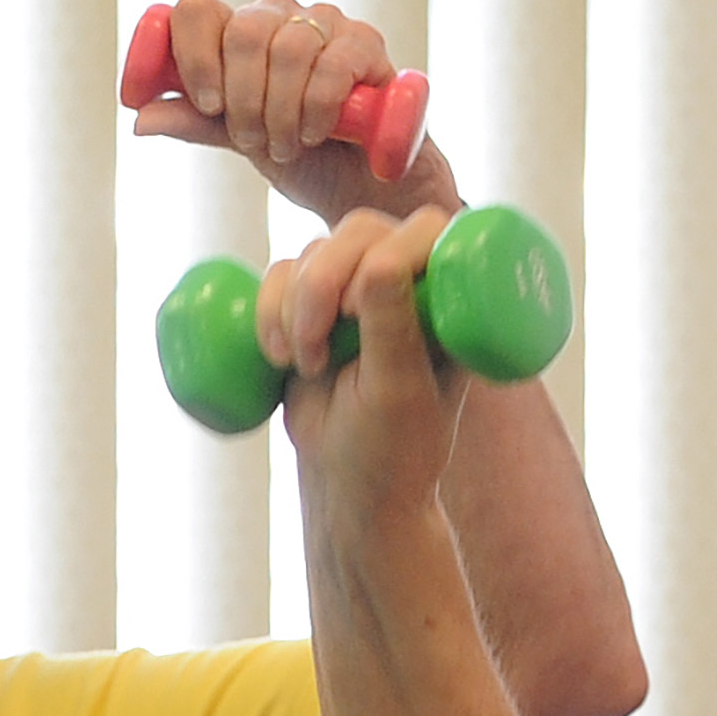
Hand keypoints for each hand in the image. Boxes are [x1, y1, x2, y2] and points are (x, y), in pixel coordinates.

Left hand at [133, 0, 459, 227]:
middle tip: (251, 139)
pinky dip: (316, 109)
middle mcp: (280, 15)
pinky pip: (333, 66)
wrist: (360, 184)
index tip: (205, 104)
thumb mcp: (237, 140)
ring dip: (279, 110)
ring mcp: (327, 23)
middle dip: (242, 96)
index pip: (197, 10)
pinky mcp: (369, 44)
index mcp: (237, 31)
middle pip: (243, 30)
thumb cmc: (297, 153)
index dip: (190, 55)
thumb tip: (139, 119)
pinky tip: (315, 135)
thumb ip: (194, 122)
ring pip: (289, 48)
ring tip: (284, 146)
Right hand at [265, 205, 467, 519]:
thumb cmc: (393, 446)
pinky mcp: (310, 307)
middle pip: (359, 231)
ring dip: (293, 304)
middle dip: (322, 282)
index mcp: (449, 296)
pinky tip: (277, 355)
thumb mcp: (399, 390)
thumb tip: (380, 263)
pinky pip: (277, 275)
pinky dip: (267, 308)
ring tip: (303, 365)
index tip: (355, 310)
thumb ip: (392, 326)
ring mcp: (356, 292)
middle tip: (316, 345)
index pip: (424, 231)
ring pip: (313, 251)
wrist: (350, 484)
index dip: (384, 252)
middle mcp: (407, 283)